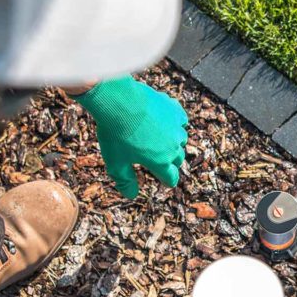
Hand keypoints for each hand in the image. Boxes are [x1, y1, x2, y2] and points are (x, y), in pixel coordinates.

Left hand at [73, 76, 187, 198]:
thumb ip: (125, 182)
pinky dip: (175, 123)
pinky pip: (181, 120)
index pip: (171, 178)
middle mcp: (172, 146)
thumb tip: (132, 196)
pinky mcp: (174, 109)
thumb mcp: (115, 163)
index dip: (166, 180)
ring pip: (180, 140)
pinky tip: (165, 122)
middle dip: (169, 162)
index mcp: (161, 162)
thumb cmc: (115, 134)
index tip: (162, 179)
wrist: (117, 100)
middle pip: (177, 160)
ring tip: (159, 139)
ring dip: (173, 142)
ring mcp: (175, 127)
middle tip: (157, 158)